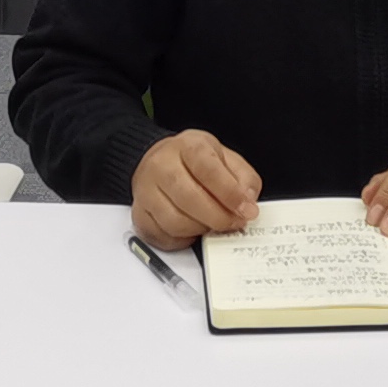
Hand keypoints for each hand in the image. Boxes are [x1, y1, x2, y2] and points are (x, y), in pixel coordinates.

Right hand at [131, 128, 260, 245]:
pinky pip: (161, 236)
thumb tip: (248, 201)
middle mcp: (162, 165)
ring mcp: (146, 190)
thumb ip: (243, 178)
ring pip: (174, 221)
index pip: (208, 170)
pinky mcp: (139, 213)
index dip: (230, 194)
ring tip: (212, 225)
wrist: (159, 161)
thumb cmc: (195, 162)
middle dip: (218, 217)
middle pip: (189, 198)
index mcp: (187, 146)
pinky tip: (192, 230)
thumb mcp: (225, 158)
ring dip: (200, 229)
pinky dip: (181, 240)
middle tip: (235, 223)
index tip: (247, 210)